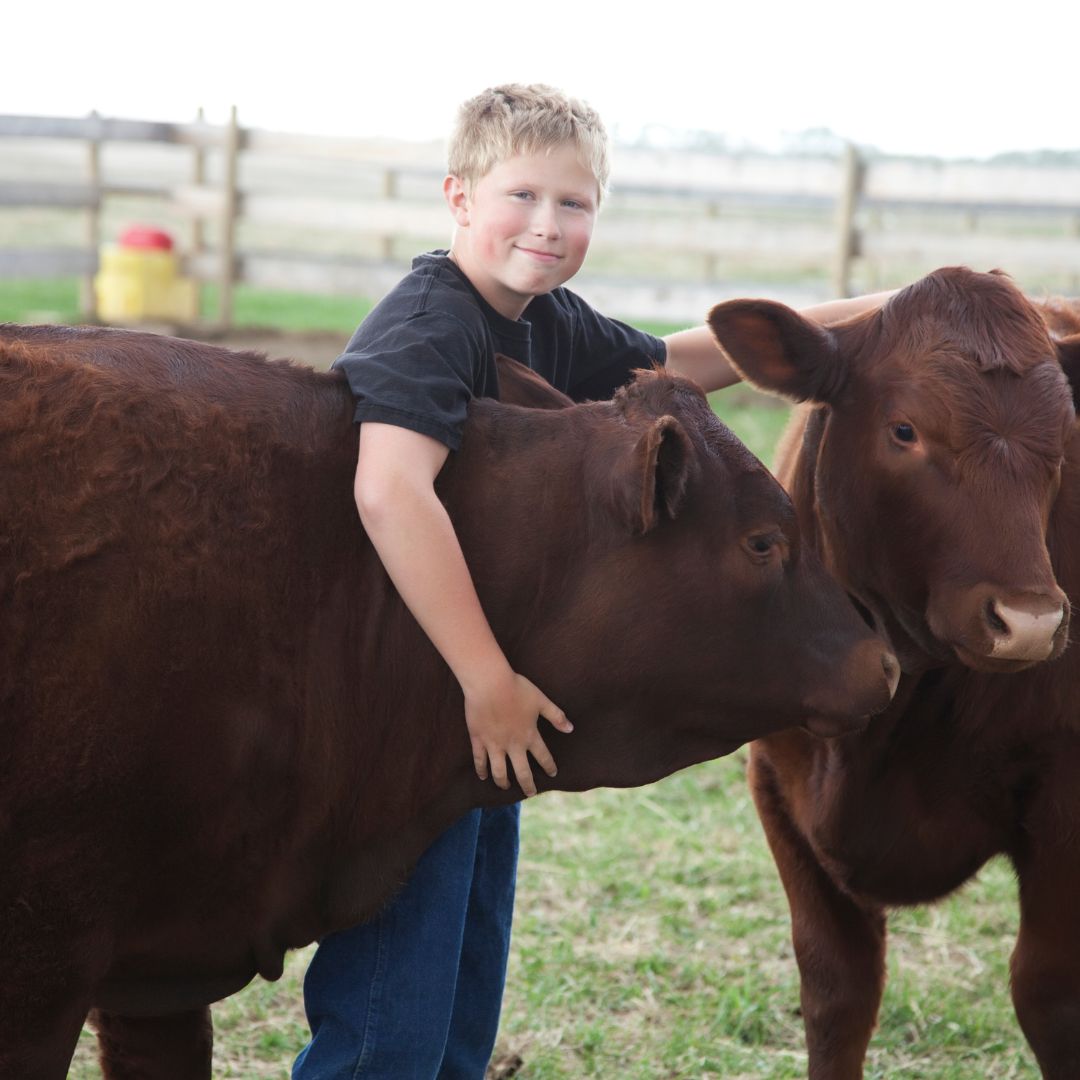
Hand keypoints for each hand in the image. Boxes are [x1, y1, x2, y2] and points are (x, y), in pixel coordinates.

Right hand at [464, 670, 572, 796]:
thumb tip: (571, 728)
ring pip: (499, 771)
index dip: (549, 766)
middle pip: (522, 772)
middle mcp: (513, 744)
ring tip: (505, 787)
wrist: (489, 683)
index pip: (543, 756)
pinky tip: (483, 776)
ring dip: (503, 781)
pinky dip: (481, 770)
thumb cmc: (517, 688)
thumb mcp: (541, 700)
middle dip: (527, 785)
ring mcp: (494, 744)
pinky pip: (479, 759)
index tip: (553, 774)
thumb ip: (556, 716)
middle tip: (530, 793)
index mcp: (529, 735)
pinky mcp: (478, 739)